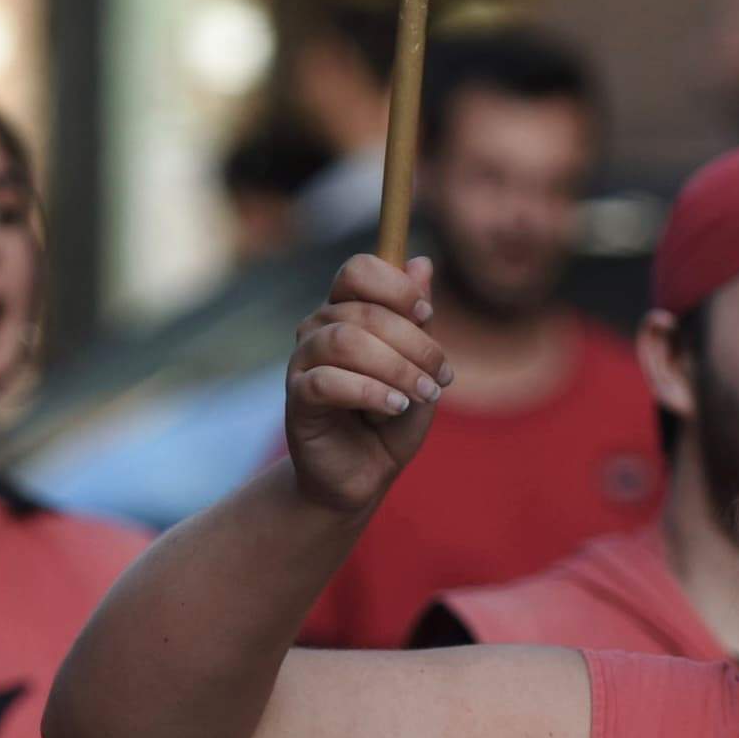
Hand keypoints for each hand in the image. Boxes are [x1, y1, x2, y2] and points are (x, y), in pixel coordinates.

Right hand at [287, 254, 450, 515]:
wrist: (365, 475)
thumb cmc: (392, 418)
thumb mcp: (418, 366)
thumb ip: (417, 319)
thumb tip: (422, 263)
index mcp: (347, 312)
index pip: (358, 270)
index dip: (395, 286)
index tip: (425, 314)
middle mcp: (319, 329)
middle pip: (363, 311)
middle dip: (413, 342)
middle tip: (441, 376)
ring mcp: (304, 362)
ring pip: (344, 341)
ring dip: (394, 367)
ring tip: (422, 394)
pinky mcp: (298, 398)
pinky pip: (327, 382)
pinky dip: (370, 392)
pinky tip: (395, 408)